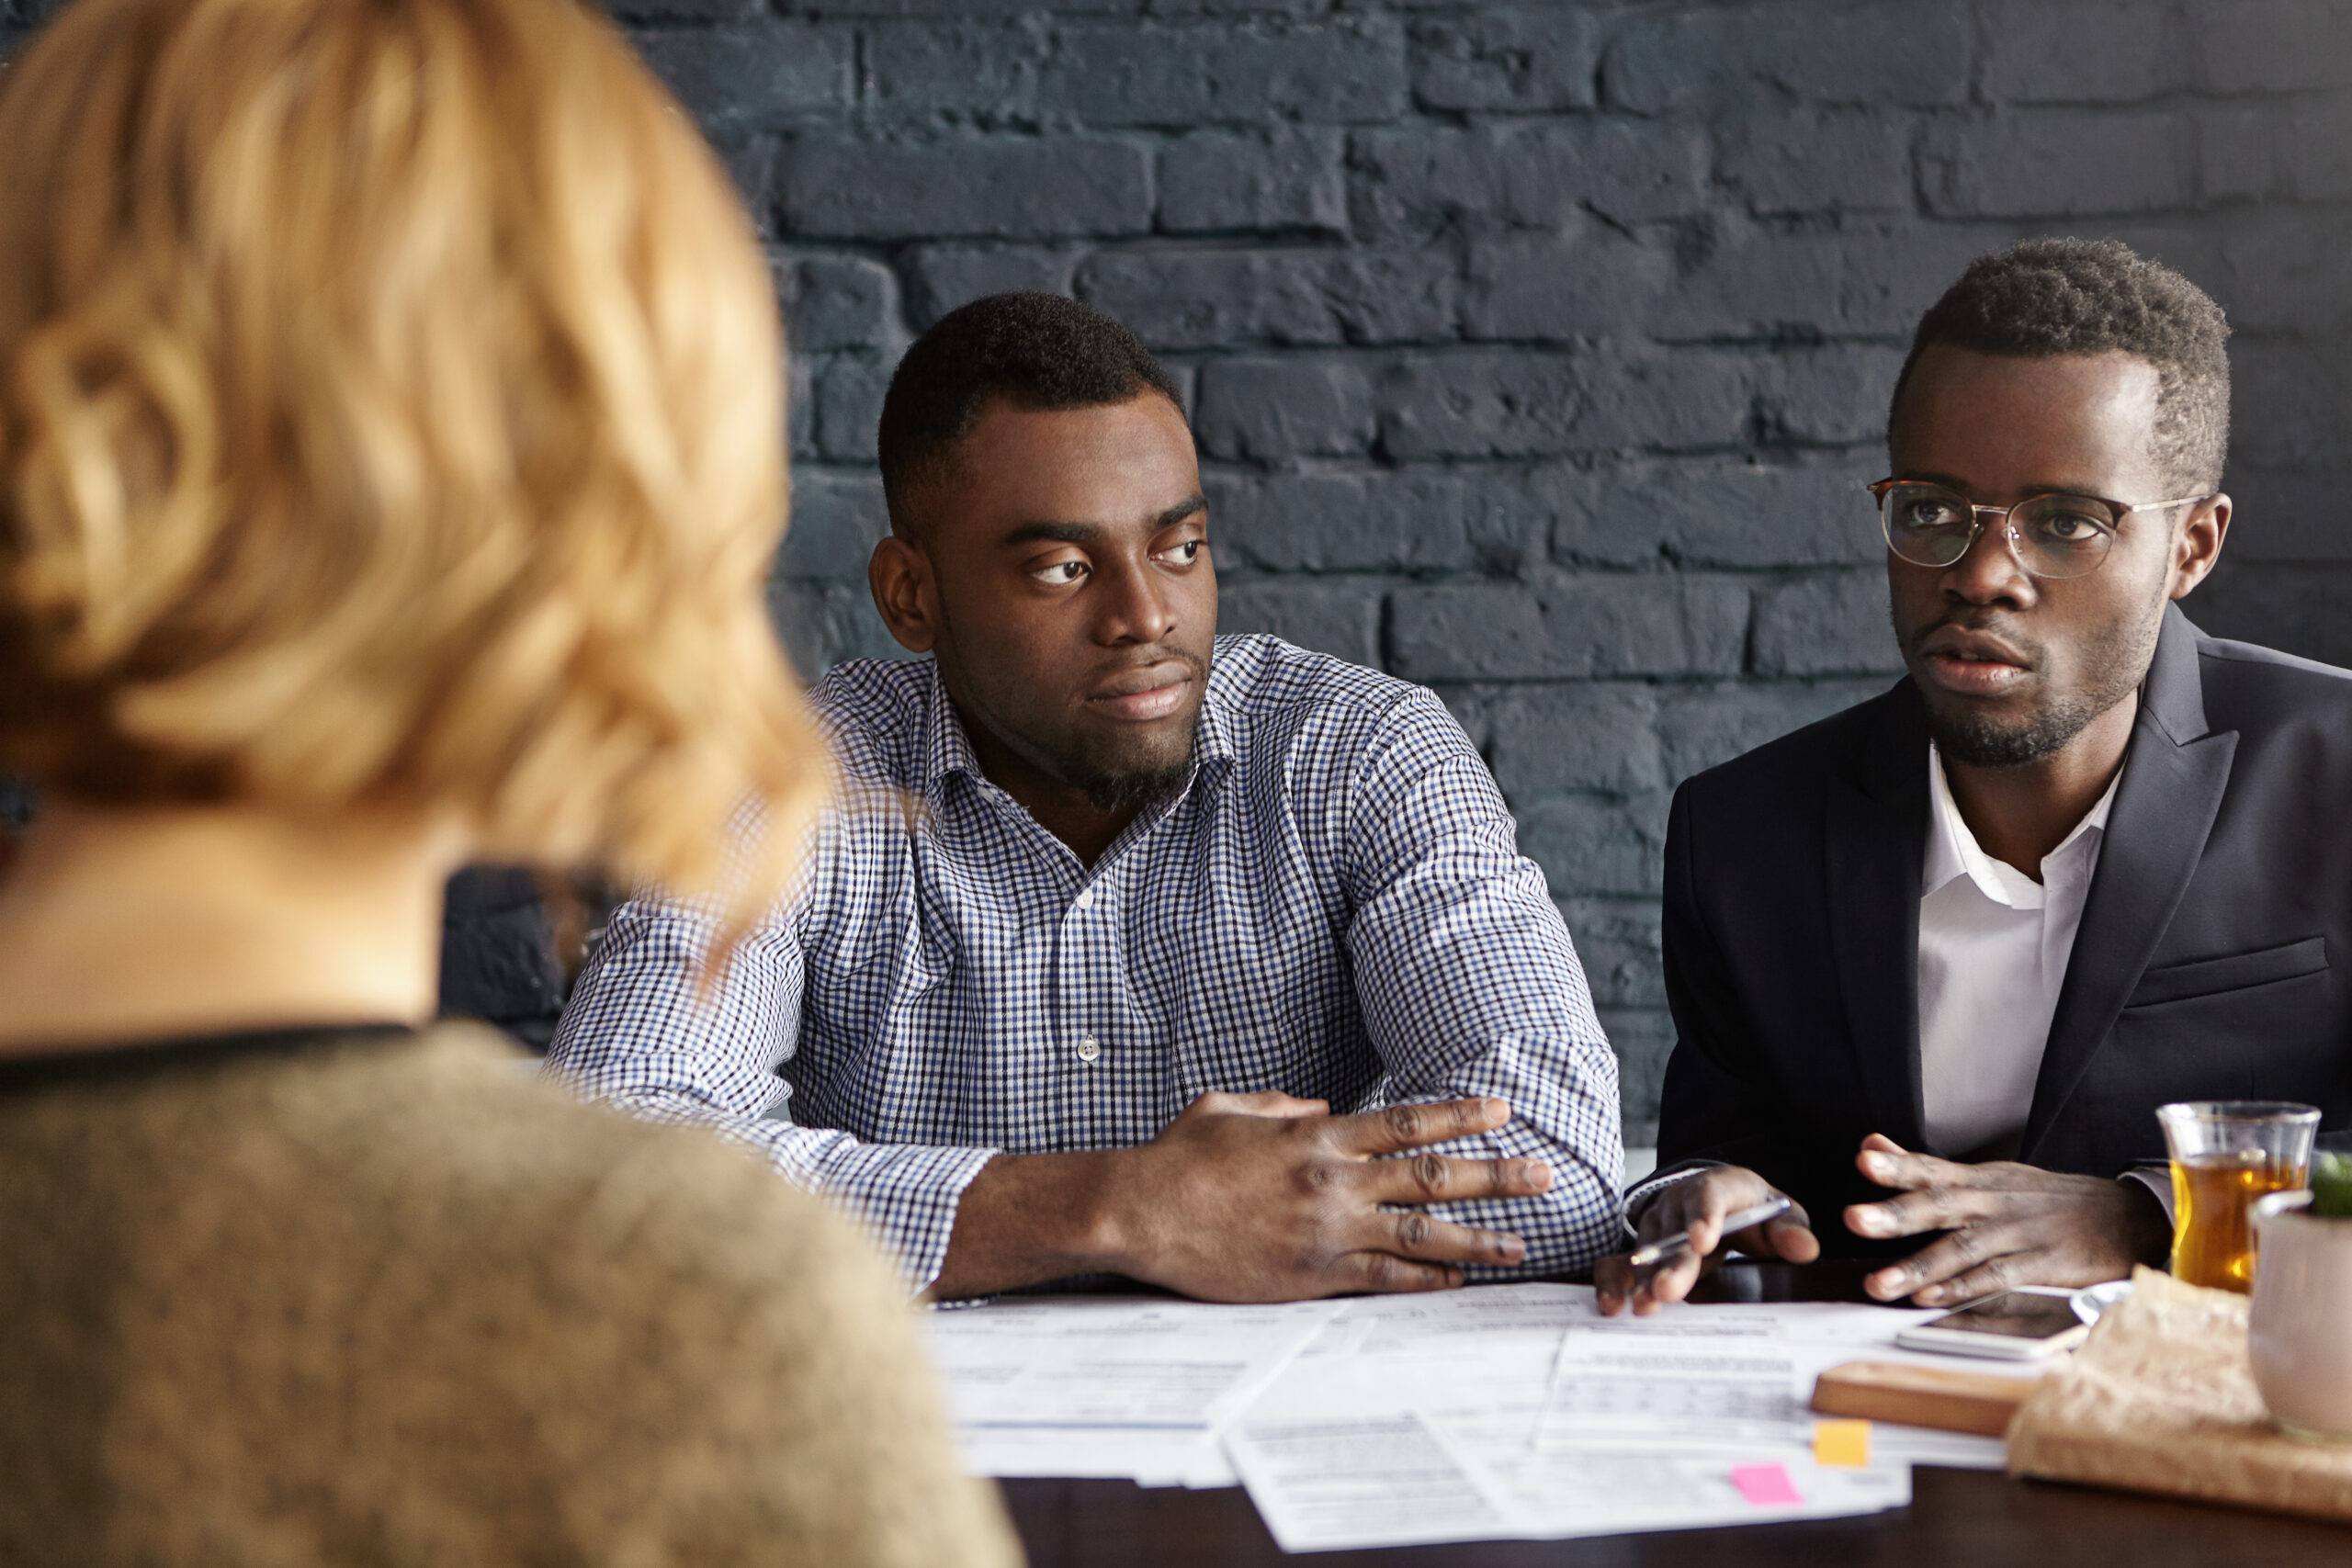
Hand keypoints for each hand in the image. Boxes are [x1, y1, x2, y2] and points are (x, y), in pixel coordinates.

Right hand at [1094, 1092, 1552, 1301]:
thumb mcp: (1230, 1107)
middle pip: (1433, 1174)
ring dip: (1479, 1237)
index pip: (1406, 1122)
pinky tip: (1460, 1281)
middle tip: (1543, 1174)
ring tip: (1522, 1241)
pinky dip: (1427, 1281)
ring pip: (1422, 1233)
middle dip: (1496, 1174)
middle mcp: (1333, 1180)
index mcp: (1316, 1135)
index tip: (1502, 1109)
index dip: (1459, 1115)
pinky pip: (1385, 1279)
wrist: (1142, 1213)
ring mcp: (1328, 1230)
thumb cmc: (1179, 1159)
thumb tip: (1322, 1106)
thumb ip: (1284, 1104)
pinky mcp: (1314, 1274)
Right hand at [1593, 1166, 1817, 1316]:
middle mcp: (1679, 1201)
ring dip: (1643, 1278)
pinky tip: (1611, 1305)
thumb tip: (1805, 1249)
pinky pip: (1620, 1259)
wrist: (1723, 1199)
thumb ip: (1791, 1232)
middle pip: (1674, 1232)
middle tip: (1668, 1290)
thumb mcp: (1781, 1216)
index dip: (1704, 1217)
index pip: (1709, 1196)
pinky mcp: (1643, 1245)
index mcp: (1718, 1186)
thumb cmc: (1755, 1211)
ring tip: (1643, 1306)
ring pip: (1646, 1250)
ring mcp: (1657, 1223)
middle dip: (1671, 1263)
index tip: (1703, 1241)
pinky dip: (1613, 1281)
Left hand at [1843, 1133, 2169, 1304]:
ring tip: (1879, 1284)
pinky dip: (1965, 1288)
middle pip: (1941, 1205)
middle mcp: (1995, 1203)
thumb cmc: (2049, 1200)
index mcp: (1981, 1180)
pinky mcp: (2045, 1264)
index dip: (1898, 1165)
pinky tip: (1933, 1298)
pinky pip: (1999, 1277)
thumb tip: (1873, 1145)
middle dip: (1895, 1213)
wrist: (2129, 1216)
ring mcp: (2020, 1233)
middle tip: (1854, 1219)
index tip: (1864, 1160)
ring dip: (1919, 1266)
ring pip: (1962, 1248)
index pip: (1931, 1169)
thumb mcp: (1991, 1176)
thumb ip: (1927, 1169)